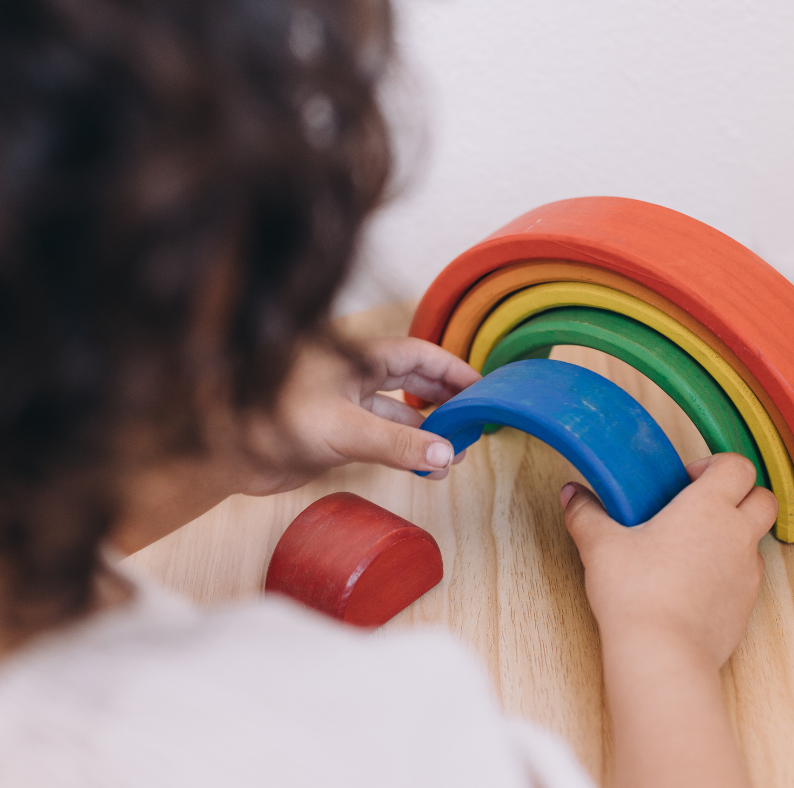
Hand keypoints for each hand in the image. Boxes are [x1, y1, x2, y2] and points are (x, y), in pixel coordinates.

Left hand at [239, 336, 480, 495]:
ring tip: (455, 456)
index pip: (419, 355)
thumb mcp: (345, 429)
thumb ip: (397, 443)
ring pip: (401, 416)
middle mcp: (356, 378)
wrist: (224, 453)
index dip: (453, 370)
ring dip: (428, 434)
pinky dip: (406, 452)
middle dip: (446, 402)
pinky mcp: (338, 436)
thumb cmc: (274, 420)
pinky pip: (384, 440)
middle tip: (475, 423)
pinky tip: (425, 468)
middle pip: (414, 382)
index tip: (483, 389)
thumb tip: (446, 454)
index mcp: (359, 358)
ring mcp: (348, 407)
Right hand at [561, 453, 775, 787]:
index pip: (738, 466)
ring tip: (692, 547)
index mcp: (709, 507)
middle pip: (764, 498)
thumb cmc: (635, 593)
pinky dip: (729, 571)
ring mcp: (748, 573)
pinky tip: (693, 583)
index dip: (716, 465)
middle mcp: (737, 535)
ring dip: (735, 534)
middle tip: (700, 506)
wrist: (662, 652)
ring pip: (757, 539)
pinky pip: (747, 577)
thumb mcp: (601, 545)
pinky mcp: (747, 606)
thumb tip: (572, 495)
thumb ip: (586, 513)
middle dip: (740, 495)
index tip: (686, 479)